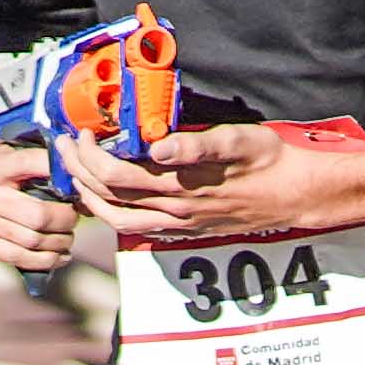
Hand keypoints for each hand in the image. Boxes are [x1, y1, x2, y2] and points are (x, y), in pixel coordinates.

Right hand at [0, 137, 80, 272]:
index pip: (35, 165)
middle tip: (75, 215)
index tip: (79, 178)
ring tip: (68, 234)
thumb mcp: (16, 144)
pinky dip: (46, 260)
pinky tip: (61, 254)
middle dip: (66, 218)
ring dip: (61, 241)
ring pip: (34, 241)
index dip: (63, 171)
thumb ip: (45, 152)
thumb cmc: (1, 160)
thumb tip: (80, 170)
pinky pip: (20, 258)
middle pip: (39, 216)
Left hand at [85, 119, 364, 246]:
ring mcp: (178, 225)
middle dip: (77, 171)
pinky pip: (136, 230)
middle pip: (106, 198)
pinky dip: (112, 214)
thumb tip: (158, 146)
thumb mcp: (239, 141)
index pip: (114, 175)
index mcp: (180, 185)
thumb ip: (196, 145)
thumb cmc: (270, 161)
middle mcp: (174, 211)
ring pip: (115, 220)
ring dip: (88, 198)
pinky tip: (107, 198)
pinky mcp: (185, 232)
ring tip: (76, 174)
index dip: (89, 155)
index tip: (83, 133)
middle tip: (66, 146)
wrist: (298, 195)